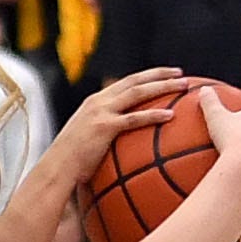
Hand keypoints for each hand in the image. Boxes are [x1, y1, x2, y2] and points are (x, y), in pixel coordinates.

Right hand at [44, 68, 190, 185]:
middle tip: (181, 73)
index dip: (146, 77)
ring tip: (184, 86)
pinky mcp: (104, 126)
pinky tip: (171, 116)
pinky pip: (134, 119)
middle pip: (134, 80)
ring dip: (163, 87)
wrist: (56, 168)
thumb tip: (125, 149)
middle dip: (159, 74)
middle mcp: (98, 101)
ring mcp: (101, 112)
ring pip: (138, 92)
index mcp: (95, 102)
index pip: (125, 83)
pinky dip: (154, 115)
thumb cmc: (72, 163)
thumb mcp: (88, 143)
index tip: (165, 75)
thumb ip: (105, 138)